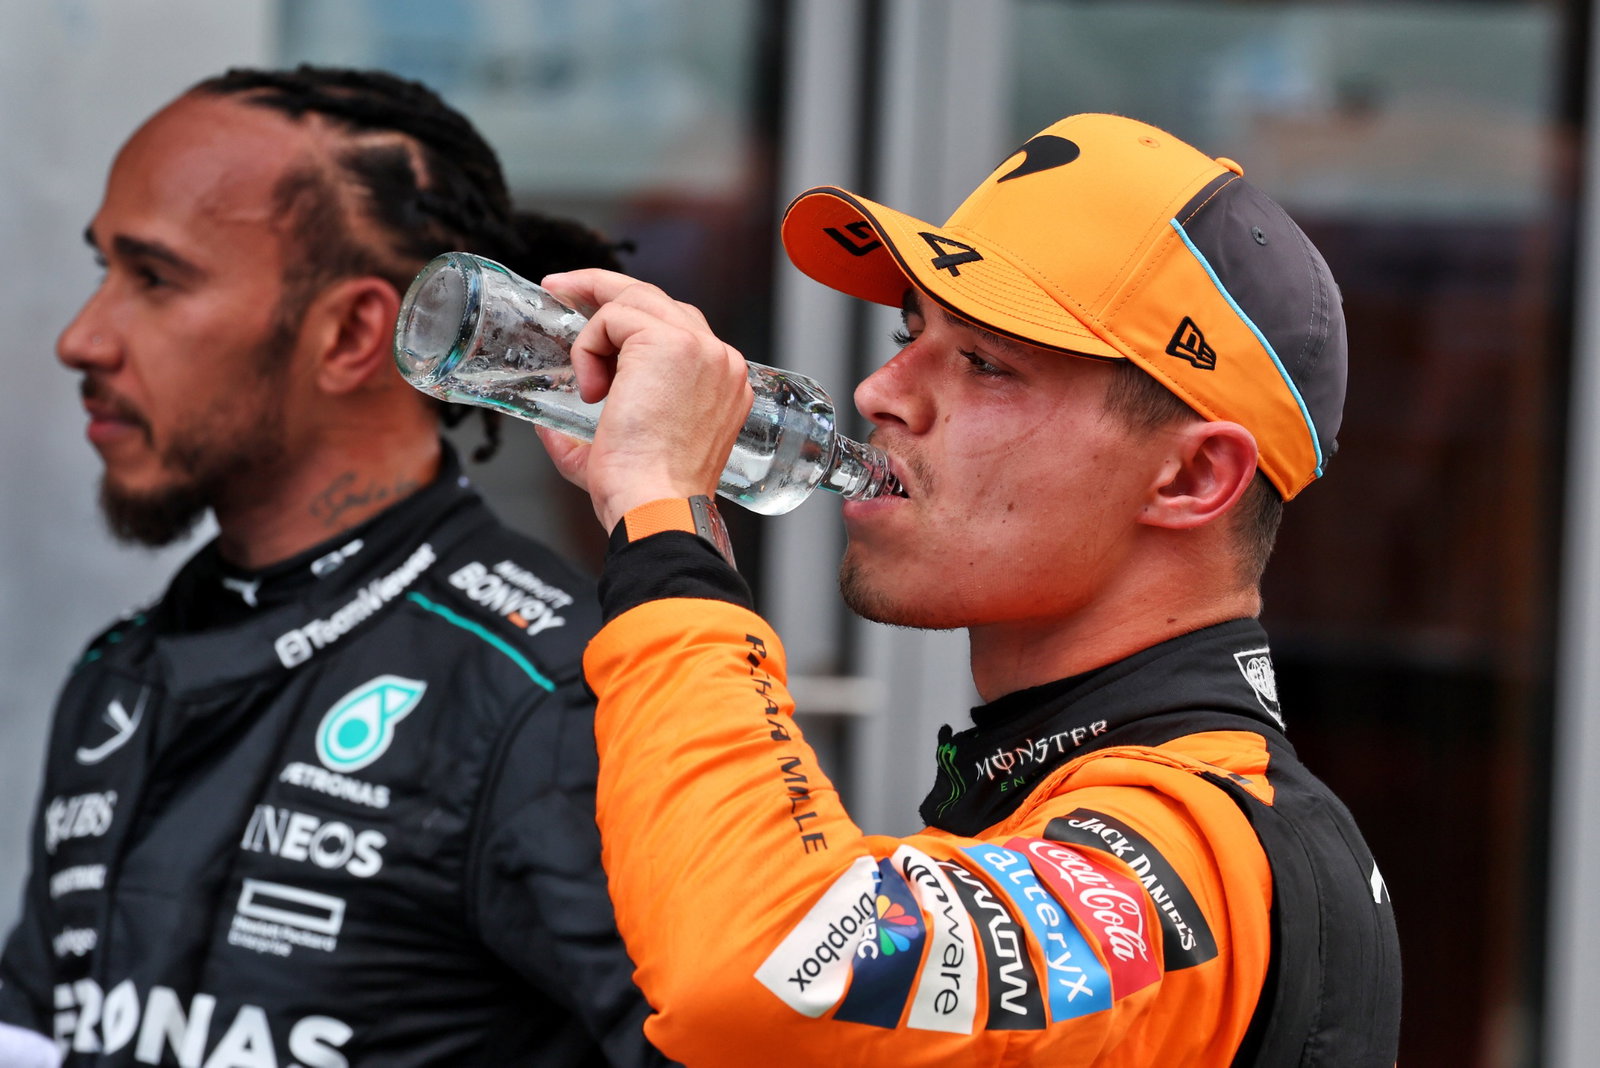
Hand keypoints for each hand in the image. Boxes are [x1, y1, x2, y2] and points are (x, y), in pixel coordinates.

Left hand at [536, 270, 752, 530]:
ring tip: (588, 387)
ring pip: (632, 301)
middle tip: (559, 289)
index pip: (674, 325)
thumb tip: (551, 426)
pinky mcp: (670, 343)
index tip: (589, 314)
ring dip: (593, 337)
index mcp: (720, 383)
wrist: (656, 506)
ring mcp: (700, 347)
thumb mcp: (622, 451)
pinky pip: (613, 317)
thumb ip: (590, 432)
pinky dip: (589, 348)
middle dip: (601, 289)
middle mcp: (719, 359)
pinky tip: (593, 389)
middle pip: (656, 297)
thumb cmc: (645, 492)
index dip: (627, 316)